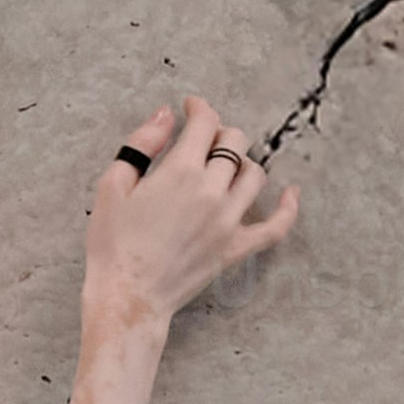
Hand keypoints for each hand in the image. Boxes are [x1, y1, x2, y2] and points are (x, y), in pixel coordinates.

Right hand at [84, 95, 292, 336]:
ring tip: (225, 167)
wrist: (127, 296)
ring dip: (242, 162)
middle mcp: (211, 192)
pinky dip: (288, 208)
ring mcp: (228, 222)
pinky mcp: (235, 249)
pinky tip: (291, 193)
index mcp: (180, 172)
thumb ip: (142, 143)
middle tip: (202, 141)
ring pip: (255, 175)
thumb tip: (166, 115)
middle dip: (219, 133)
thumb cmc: (112, 244)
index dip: (199, 108)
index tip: (190, 107)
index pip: (205, 123)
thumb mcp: (113, 184)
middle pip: (234, 143)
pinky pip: (276, 227)